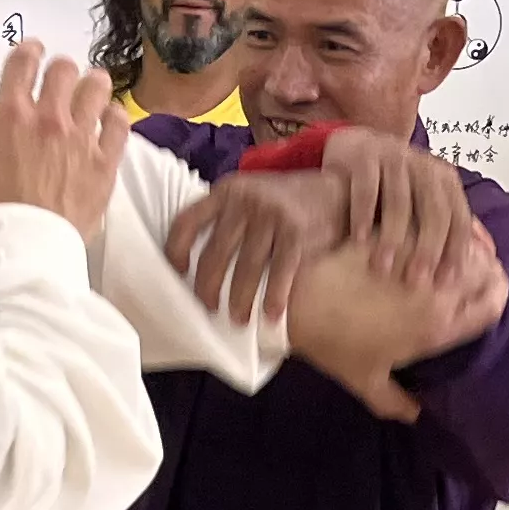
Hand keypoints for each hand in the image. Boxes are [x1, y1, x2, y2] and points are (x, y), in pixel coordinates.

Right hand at [0, 40, 127, 236]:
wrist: (20, 247)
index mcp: (10, 115)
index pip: (22, 62)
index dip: (29, 51)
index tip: (33, 52)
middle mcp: (48, 118)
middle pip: (63, 69)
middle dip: (61, 70)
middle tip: (60, 80)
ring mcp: (80, 138)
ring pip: (97, 87)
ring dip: (92, 85)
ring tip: (91, 91)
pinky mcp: (104, 162)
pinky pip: (119, 124)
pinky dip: (114, 117)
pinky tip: (110, 119)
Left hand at [166, 169, 340, 316]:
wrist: (333, 191)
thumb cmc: (282, 201)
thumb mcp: (247, 194)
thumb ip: (223, 216)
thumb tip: (194, 261)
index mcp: (225, 192)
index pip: (187, 222)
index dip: (175, 251)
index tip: (177, 274)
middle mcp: (245, 201)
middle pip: (214, 253)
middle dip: (208, 287)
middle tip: (209, 308)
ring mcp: (271, 215)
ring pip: (246, 267)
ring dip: (240, 299)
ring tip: (238, 319)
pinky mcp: (296, 231)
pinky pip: (280, 270)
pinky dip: (274, 296)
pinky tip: (270, 314)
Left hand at [284, 236, 507, 420]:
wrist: (298, 304)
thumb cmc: (332, 345)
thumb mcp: (365, 381)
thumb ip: (396, 402)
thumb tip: (416, 416)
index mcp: (437, 328)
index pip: (492, 306)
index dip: (497, 297)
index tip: (487, 293)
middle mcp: (437, 292)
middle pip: (488, 271)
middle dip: (489, 268)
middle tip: (477, 267)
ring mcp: (418, 259)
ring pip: (466, 244)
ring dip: (468, 244)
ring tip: (458, 248)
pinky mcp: (397, 233)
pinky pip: (433, 225)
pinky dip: (440, 226)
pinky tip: (433, 230)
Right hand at [320, 126, 476, 282]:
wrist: (354, 146)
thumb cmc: (392, 186)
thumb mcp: (423, 201)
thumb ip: (447, 224)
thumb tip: (480, 260)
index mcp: (445, 180)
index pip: (459, 218)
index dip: (455, 251)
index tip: (446, 283)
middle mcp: (424, 167)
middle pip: (434, 211)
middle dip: (427, 249)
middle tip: (416, 281)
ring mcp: (395, 159)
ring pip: (399, 202)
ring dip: (393, 238)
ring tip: (385, 268)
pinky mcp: (364, 157)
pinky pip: (366, 190)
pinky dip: (362, 217)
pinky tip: (358, 242)